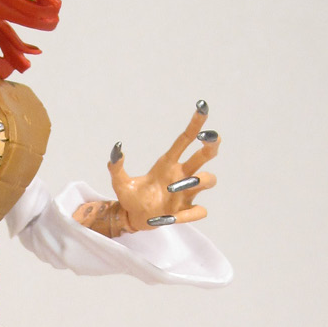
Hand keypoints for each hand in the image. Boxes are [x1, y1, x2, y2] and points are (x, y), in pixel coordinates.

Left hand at [107, 100, 219, 231]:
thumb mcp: (119, 182)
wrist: (133, 219)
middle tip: (207, 139)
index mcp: (168, 164)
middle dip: (210, 145)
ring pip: (208, 180)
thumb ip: (116, 166)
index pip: (185, 140)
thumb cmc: (131, 198)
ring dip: (197, 181)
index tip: (202, 107)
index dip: (195, 124)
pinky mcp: (185, 211)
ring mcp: (186, 194)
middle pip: (205, 156)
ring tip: (171, 189)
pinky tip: (170, 218)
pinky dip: (188, 215)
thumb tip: (117, 148)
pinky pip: (199, 211)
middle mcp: (181, 175)